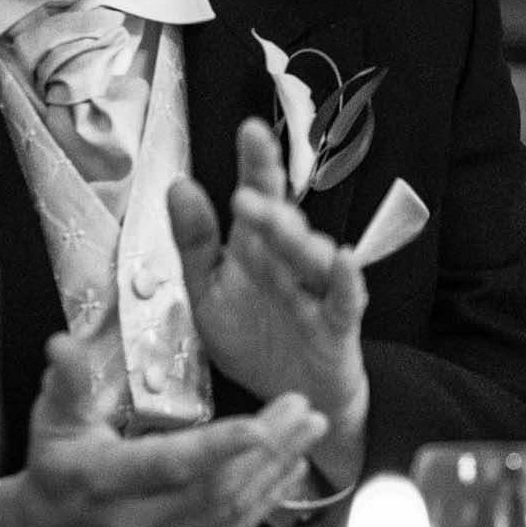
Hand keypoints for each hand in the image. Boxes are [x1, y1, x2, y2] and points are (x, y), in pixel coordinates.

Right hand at [0, 332, 326, 526]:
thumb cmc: (54, 478)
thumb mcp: (51, 426)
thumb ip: (66, 384)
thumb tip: (63, 343)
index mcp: (104, 482)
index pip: (170, 465)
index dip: (219, 447)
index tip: (262, 424)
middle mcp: (136, 522)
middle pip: (217, 485)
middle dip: (269, 446)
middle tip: (304, 410)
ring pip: (232, 509)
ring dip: (277, 468)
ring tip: (309, 431)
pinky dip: (267, 499)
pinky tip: (290, 469)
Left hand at [168, 118, 369, 483]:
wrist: (288, 397)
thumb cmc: (253, 339)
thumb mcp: (208, 293)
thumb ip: (195, 242)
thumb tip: (179, 185)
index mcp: (257, 250)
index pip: (261, 198)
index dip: (257, 164)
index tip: (250, 130)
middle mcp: (290, 263)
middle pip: (286, 223)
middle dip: (271, 198)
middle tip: (249, 181)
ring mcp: (317, 293)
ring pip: (313, 259)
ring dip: (297, 239)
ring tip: (280, 220)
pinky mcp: (338, 327)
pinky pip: (345, 300)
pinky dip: (346, 279)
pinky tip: (342, 258)